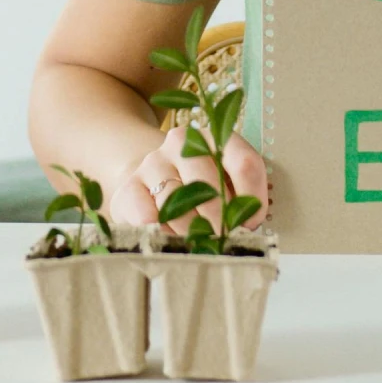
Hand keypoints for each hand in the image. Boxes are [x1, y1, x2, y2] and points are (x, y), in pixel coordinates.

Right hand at [108, 121, 270, 232]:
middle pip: (208, 185)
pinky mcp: (129, 187)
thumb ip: (242, 197)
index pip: (244, 163)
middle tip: (224, 241)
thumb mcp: (226, 184)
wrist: (150, 182)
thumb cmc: (199, 188)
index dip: (251, 198)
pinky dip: (162, 233)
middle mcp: (183, 142)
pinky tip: (171, 239)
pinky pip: (147, 217)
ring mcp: (153, 162)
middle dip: (220, 221)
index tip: (250, 223)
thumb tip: (248, 222)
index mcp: (216, 138)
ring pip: (177, 203)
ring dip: (192, 231)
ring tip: (199, 244)